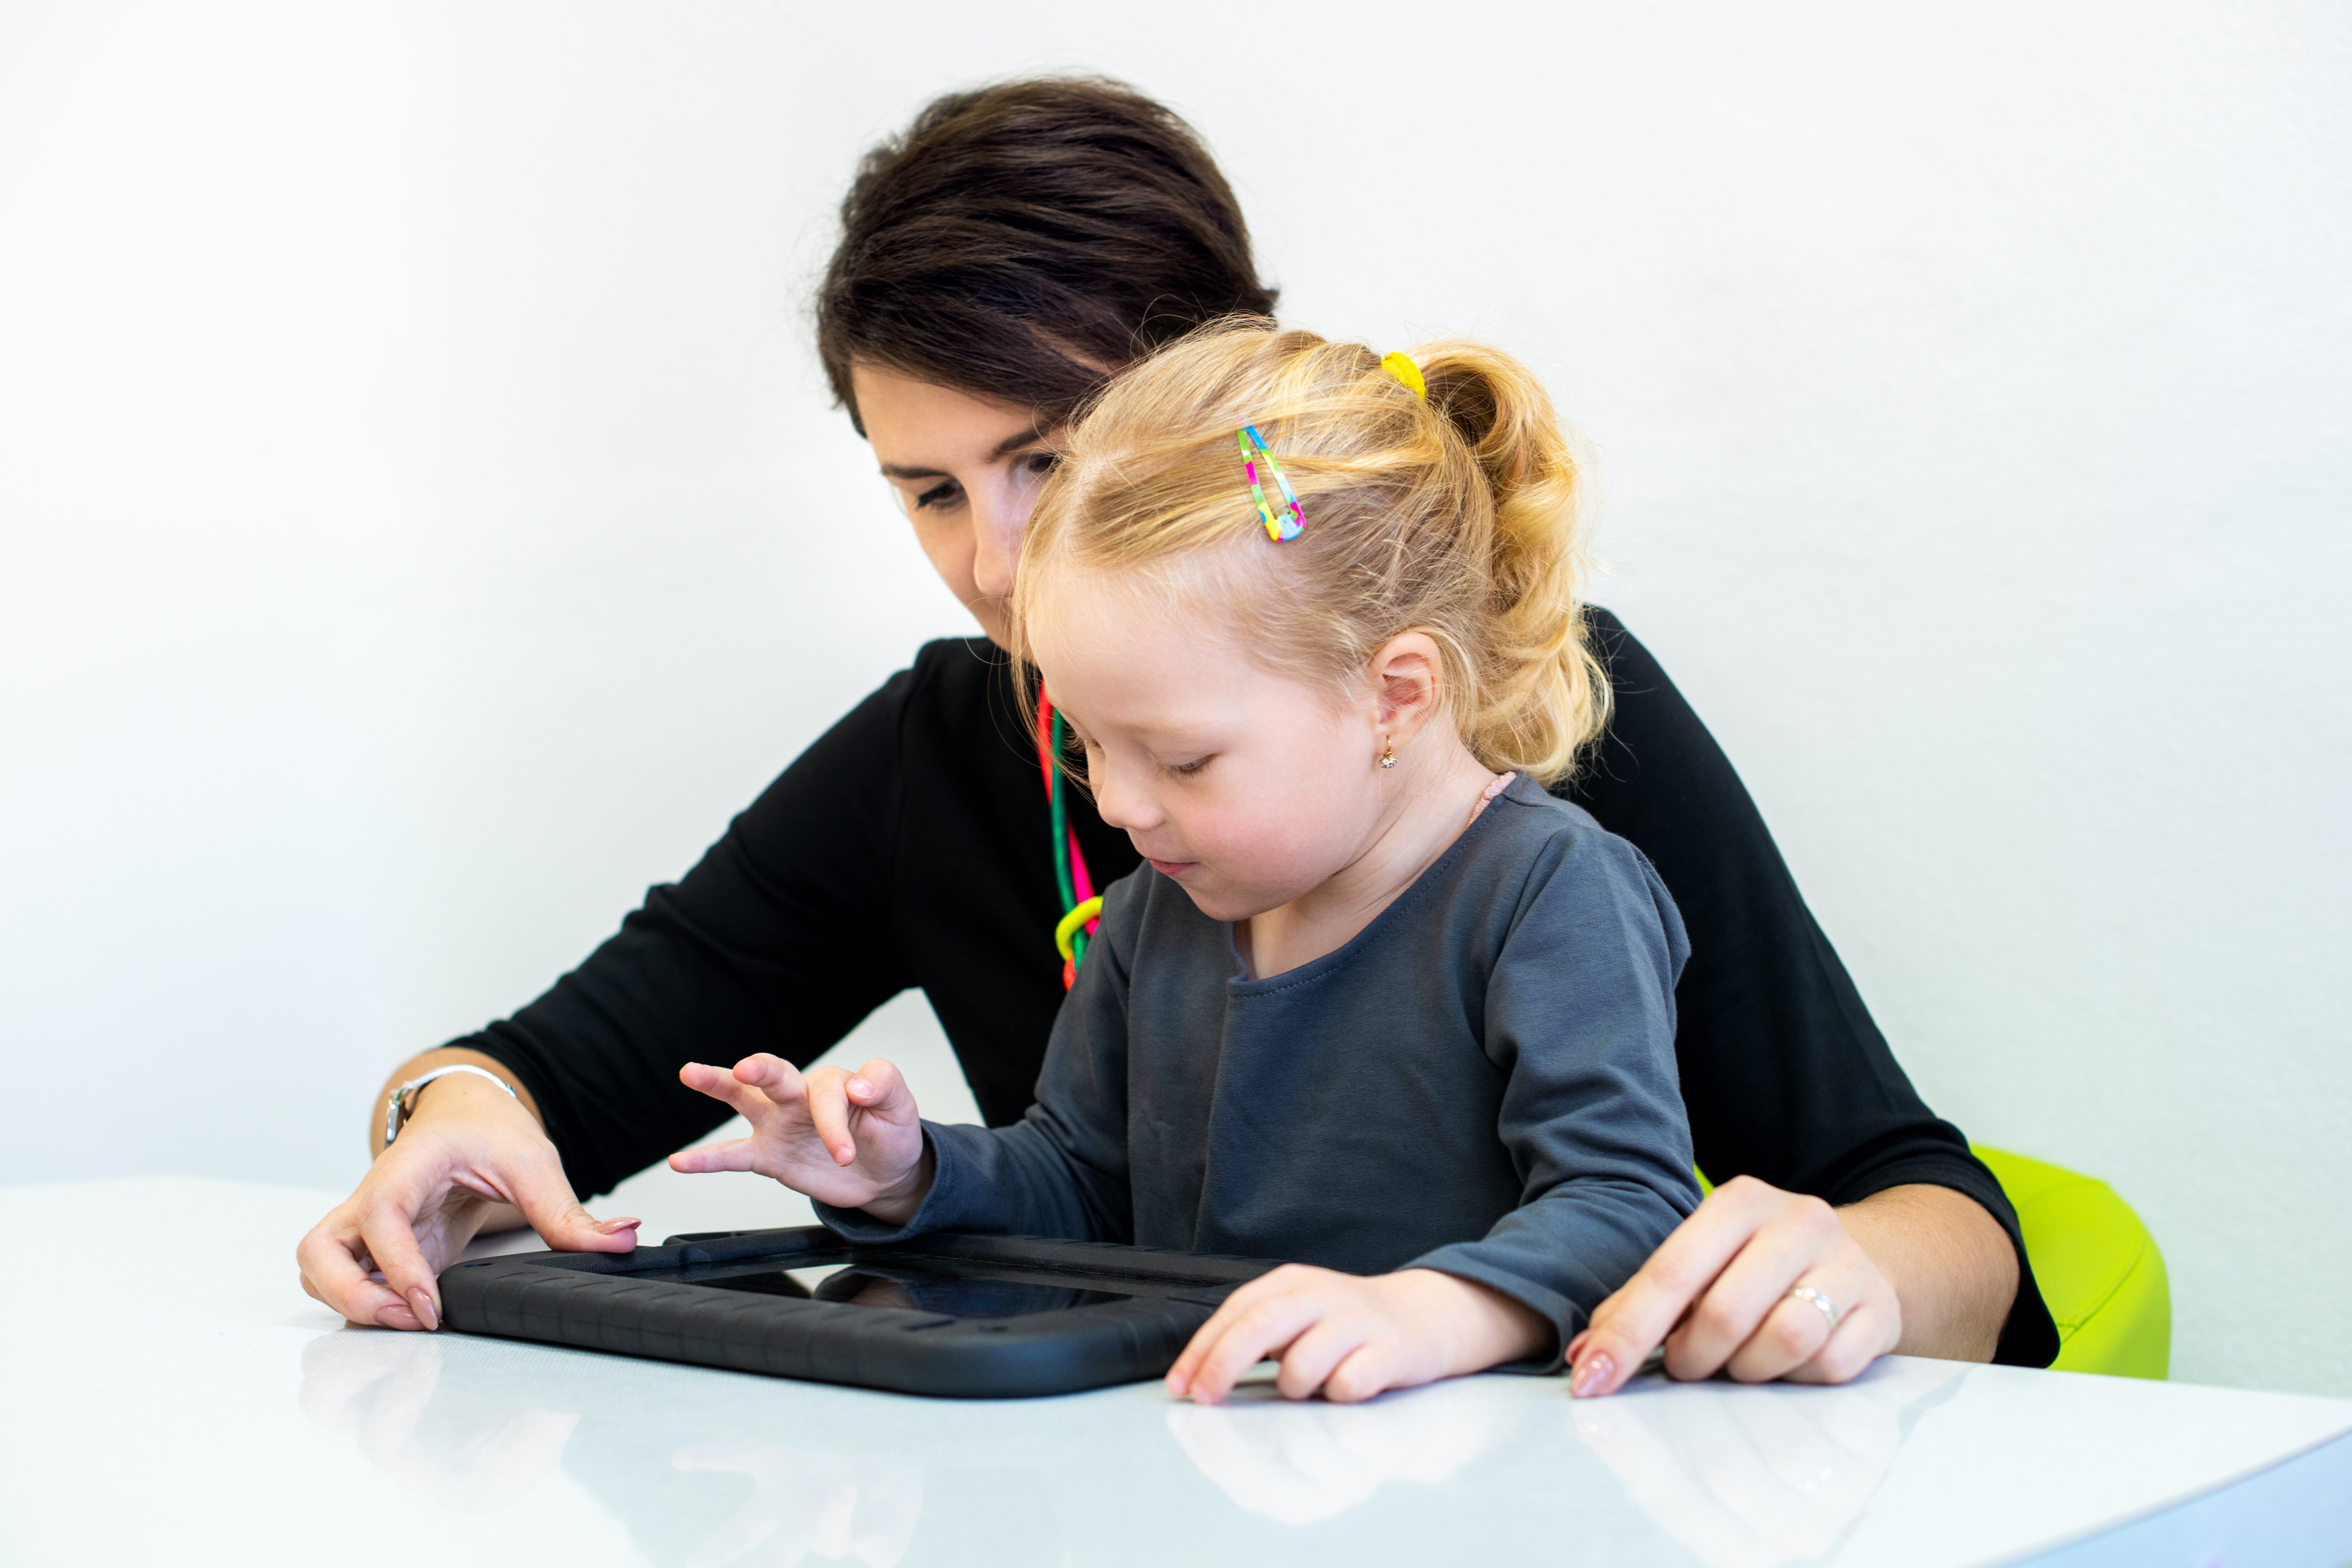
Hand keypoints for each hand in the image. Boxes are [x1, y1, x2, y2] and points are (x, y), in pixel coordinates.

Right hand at [296, 1068, 640, 1331]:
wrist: (464, 1116)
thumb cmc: (488, 1130)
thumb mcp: (533, 1162)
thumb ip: (569, 1211)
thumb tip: (623, 1239)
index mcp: (406, 1168)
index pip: (379, 1216)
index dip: (396, 1266)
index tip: (428, 1307)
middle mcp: (370, 1199)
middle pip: (317, 1252)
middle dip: (352, 1296)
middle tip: (411, 1320)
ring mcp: (366, 1229)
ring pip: (318, 1272)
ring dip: (351, 1306)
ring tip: (412, 1323)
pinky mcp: (378, 1251)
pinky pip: (349, 1284)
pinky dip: (365, 1307)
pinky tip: (414, 1318)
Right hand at [672, 1055, 931, 1222]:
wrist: (884, 1173)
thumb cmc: (890, 1134)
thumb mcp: (900, 1107)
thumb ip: (884, 1084)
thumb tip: (857, 1085)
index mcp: (833, 1083)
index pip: (826, 1095)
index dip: (835, 1125)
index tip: (846, 1154)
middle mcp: (800, 1097)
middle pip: (775, 1074)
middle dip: (760, 1068)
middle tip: (745, 1067)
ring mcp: (779, 1124)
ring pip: (744, 1098)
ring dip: (718, 1084)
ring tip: (690, 1072)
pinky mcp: (768, 1155)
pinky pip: (732, 1156)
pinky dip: (706, 1160)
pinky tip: (679, 1161)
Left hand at [1164, 1265, 1548, 1406]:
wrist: (1427, 1315)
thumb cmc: (1349, 1324)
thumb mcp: (1300, 1312)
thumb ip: (1257, 1331)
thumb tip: (1201, 1373)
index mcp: (1292, 1282)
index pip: (1235, 1311)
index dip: (1202, 1350)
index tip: (1181, 1385)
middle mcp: (1322, 1294)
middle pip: (1258, 1326)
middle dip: (1222, 1365)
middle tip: (1204, 1399)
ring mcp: (1357, 1321)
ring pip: (1302, 1365)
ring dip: (1294, 1387)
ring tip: (1312, 1387)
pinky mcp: (1390, 1351)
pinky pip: (1347, 1385)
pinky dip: (1338, 1396)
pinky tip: (1347, 1387)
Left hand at [1565, 1175, 1901, 1396]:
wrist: (1856, 1260)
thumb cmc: (1754, 1267)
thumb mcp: (1700, 1265)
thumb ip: (1640, 1305)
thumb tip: (1584, 1357)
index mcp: (1739, 1201)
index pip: (1669, 1273)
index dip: (1626, 1334)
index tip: (1592, 1380)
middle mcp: (1797, 1220)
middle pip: (1725, 1312)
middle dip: (1693, 1355)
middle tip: (1688, 1365)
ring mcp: (1847, 1262)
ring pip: (1784, 1340)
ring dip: (1748, 1368)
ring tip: (1740, 1361)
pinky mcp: (1880, 1310)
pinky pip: (1830, 1366)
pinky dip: (1799, 1377)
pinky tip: (1791, 1362)